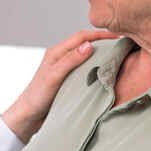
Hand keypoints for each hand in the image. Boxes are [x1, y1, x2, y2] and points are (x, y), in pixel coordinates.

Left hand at [2, 29, 118, 141]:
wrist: (28, 116)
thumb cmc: (37, 97)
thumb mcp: (54, 77)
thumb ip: (70, 61)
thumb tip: (89, 45)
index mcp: (56, 52)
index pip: (81, 37)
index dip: (100, 34)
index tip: (118, 35)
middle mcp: (60, 58)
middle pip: (84, 44)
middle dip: (102, 41)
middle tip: (121, 44)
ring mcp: (64, 69)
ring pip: (85, 56)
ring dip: (100, 54)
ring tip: (117, 55)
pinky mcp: (67, 80)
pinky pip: (84, 68)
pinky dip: (95, 67)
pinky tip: (104, 72)